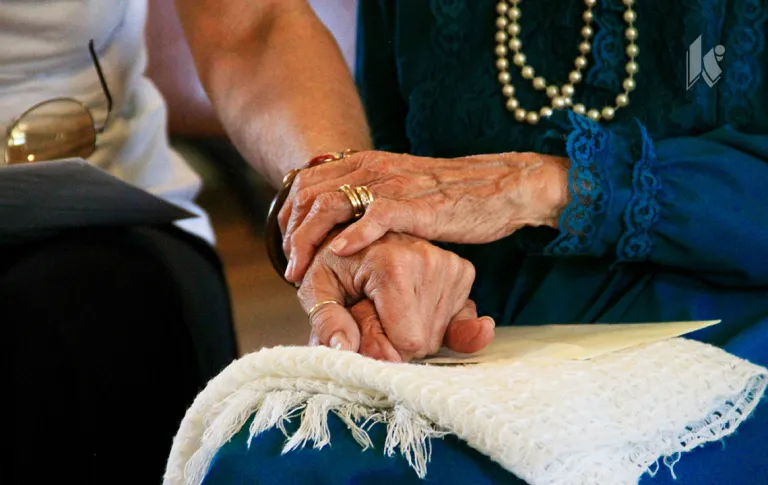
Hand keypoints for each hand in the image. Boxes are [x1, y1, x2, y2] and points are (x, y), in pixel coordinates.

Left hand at [279, 150, 568, 282]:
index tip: (286, 248)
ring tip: (301, 271)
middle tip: (289, 267)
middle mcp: (373, 168)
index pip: (306, 182)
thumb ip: (374, 197)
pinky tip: (337, 254)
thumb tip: (346, 220)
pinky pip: (374, 215)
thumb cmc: (455, 195)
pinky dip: (351, 235)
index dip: (288, 216)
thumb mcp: (404, 188)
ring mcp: (393, 184)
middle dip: (289, 233)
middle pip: (308, 194)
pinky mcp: (416, 204)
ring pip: (330, 204)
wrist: (503, 185)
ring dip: (308, 240)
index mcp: (367, 163)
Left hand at [298, 231, 494, 361]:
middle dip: (396, 339)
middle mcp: (429, 259)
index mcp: (393, 264)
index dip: (383, 346)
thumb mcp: (316, 288)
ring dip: (412, 329)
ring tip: (389, 303)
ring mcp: (450, 263)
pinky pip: (456, 320)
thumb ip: (327, 320)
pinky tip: (411, 306)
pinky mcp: (462, 270)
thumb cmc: (333, 261)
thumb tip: (344, 349)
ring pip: (439, 334)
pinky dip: (432, 321)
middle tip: (374, 311)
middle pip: (424, 341)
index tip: (363, 323)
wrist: (356, 229)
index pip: (408, 341)